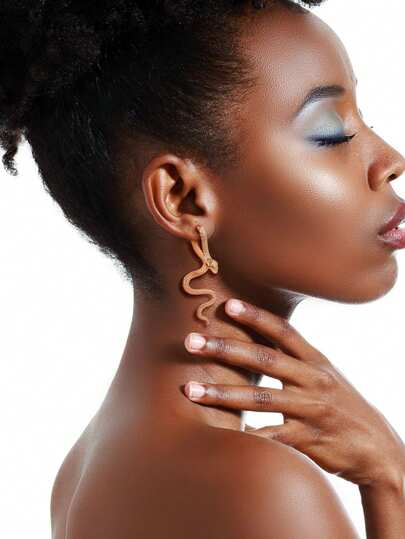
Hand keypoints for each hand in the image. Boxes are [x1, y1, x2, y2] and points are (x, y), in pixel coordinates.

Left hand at [183, 298, 404, 488]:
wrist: (377, 446)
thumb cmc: (341, 405)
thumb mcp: (325, 374)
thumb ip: (294, 358)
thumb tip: (260, 338)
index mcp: (315, 361)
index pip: (283, 331)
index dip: (256, 316)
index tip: (228, 305)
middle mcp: (313, 380)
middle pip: (264, 359)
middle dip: (226, 349)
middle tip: (191, 342)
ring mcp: (311, 409)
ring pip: (261, 398)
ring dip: (224, 394)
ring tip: (192, 391)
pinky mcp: (309, 439)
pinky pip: (273, 436)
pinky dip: (249, 435)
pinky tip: (224, 433)